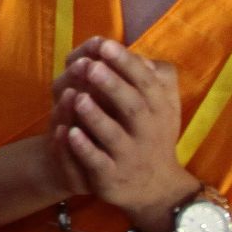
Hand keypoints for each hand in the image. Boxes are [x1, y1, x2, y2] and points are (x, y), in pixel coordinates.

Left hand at [55, 37, 200, 231]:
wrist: (154, 185)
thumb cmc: (150, 131)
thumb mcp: (162, 105)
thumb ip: (154, 78)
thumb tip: (138, 56)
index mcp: (158, 108)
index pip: (145, 82)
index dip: (125, 63)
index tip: (105, 45)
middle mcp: (147, 131)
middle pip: (131, 106)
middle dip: (111, 85)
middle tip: (91, 66)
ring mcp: (129, 156)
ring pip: (112, 135)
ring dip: (95, 116)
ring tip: (77, 97)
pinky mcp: (110, 177)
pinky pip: (97, 162)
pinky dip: (83, 148)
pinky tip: (69, 133)